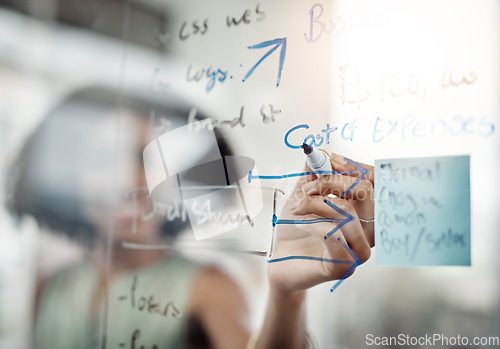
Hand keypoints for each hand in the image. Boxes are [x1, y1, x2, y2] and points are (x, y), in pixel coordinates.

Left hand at [268, 152, 374, 292]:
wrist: (278, 261)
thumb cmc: (295, 230)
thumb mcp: (303, 194)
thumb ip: (314, 172)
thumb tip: (321, 151)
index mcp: (364, 212)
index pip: (376, 181)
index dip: (354, 166)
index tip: (328, 159)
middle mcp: (368, 231)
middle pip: (365, 190)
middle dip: (330, 181)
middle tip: (306, 189)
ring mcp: (358, 250)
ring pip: (348, 211)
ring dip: (315, 203)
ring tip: (297, 208)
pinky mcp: (342, 267)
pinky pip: (333, 235)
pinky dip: (312, 224)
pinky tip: (300, 224)